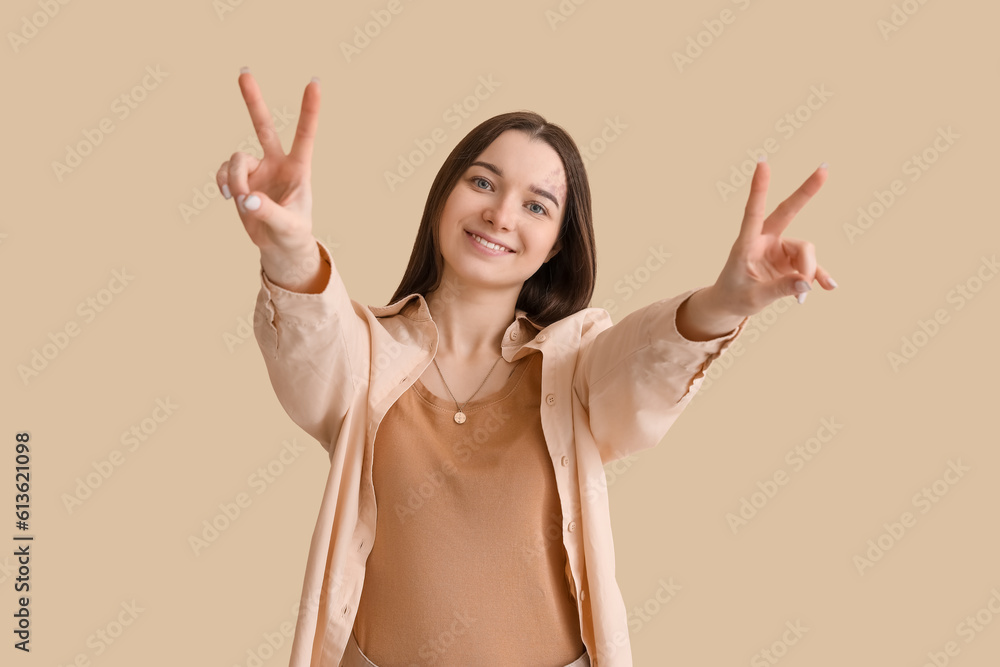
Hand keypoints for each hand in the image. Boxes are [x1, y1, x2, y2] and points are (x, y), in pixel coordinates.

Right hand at [216, 69, 320, 255]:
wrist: (279, 245)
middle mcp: (277, 162)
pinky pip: (223, 171)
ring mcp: (257, 168)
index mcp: (298, 168)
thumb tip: (246, 199)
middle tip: (243, 72)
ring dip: (235, 179)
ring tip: (242, 200)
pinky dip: (223, 183)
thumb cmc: (293, 234)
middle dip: (253, 101)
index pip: (305, 134)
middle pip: (263, 126)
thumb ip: (269, 213)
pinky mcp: (240, 178)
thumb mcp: (288, 226)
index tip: (314, 83)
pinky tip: (229, 197)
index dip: (309, 110)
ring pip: (236, 160)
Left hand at [709, 159, 837, 317]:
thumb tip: (807, 283)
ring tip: (802, 297)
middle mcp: (764, 240)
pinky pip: (811, 266)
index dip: (759, 189)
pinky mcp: (791, 260)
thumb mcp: (754, 298)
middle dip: (807, 191)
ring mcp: (779, 248)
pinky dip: (818, 277)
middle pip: (788, 211)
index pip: (753, 212)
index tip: (762, 164)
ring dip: (809, 272)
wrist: (732, 303)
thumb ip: (780, 289)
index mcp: (746, 244)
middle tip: (825, 168)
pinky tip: (829, 287)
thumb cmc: (735, 296)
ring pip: (806, 252)